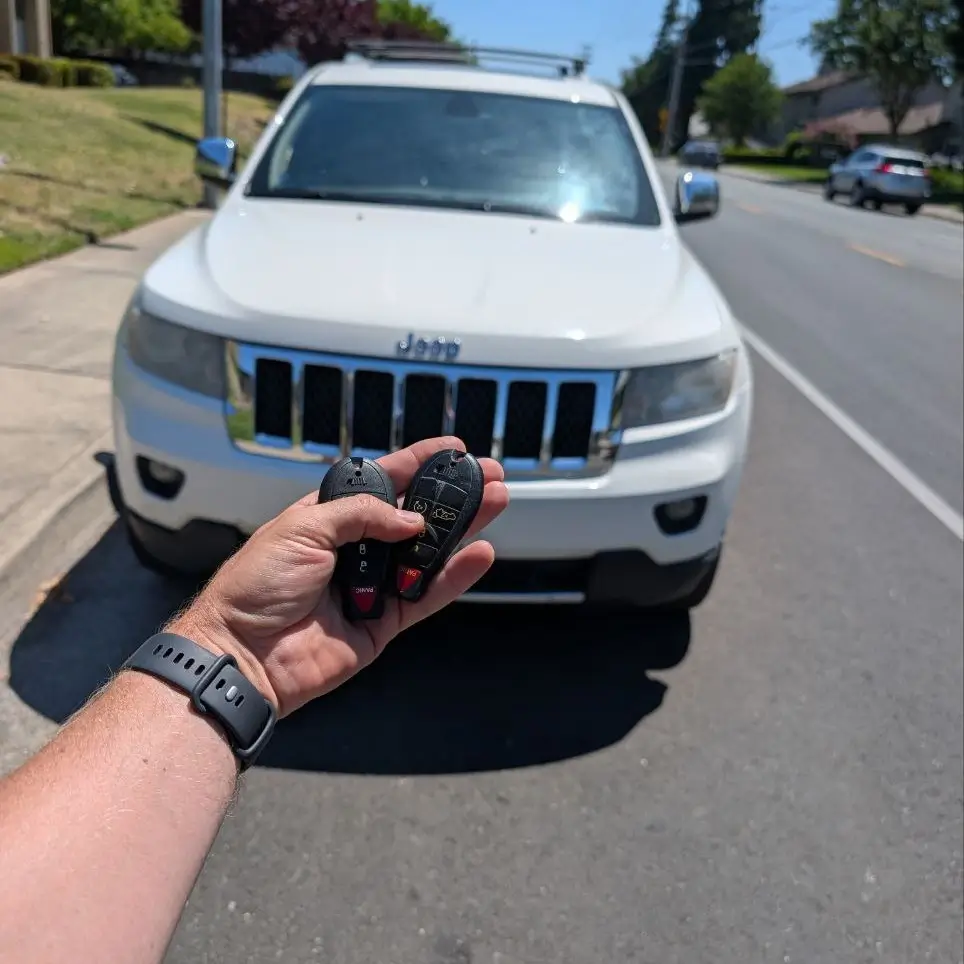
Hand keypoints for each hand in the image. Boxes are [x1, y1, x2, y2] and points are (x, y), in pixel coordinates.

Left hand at [167, 437, 508, 716]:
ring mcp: (373, 585)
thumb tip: (410, 520)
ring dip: (462, 529)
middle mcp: (356, 548)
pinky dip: (455, 575)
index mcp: (330, 517)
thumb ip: (362, 514)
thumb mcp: (304, 529)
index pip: (383, 482)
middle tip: (488, 477)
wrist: (244, 654)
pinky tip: (478, 554)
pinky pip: (428, 595)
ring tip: (494, 504)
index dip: (418, 463)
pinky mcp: (385, 622)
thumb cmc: (256, 587)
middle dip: (452, 495)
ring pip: (428, 553)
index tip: (452, 450)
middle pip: (415, 515)